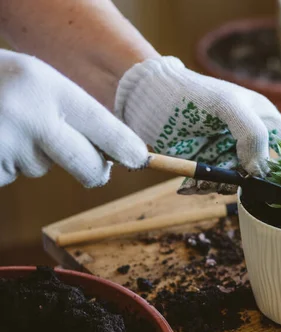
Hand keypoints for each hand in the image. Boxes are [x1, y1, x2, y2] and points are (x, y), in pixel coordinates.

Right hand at [0, 50, 147, 187]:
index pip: (100, 123)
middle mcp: (29, 115)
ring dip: (30, 156)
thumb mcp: (29, 78)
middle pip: (86, 163)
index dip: (124, 145)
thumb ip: (66, 106)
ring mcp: (6, 144)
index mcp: (43, 84)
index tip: (140, 158)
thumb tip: (112, 149)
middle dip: (94, 171)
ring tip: (4, 126)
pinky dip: (4, 164)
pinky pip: (10, 175)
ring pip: (41, 167)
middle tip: (96, 173)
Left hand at [115, 56, 280, 193]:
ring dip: (218, 186)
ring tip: (199, 181)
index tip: (276, 183)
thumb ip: (252, 134)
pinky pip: (210, 184)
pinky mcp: (205, 163)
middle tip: (224, 179)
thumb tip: (260, 171)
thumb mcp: (229, 105)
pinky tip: (188, 185)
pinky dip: (200, 188)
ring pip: (235, 182)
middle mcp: (249, 140)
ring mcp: (226, 152)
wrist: (148, 95)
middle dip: (245, 182)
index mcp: (264, 120)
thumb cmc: (194, 92)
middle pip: (261, 173)